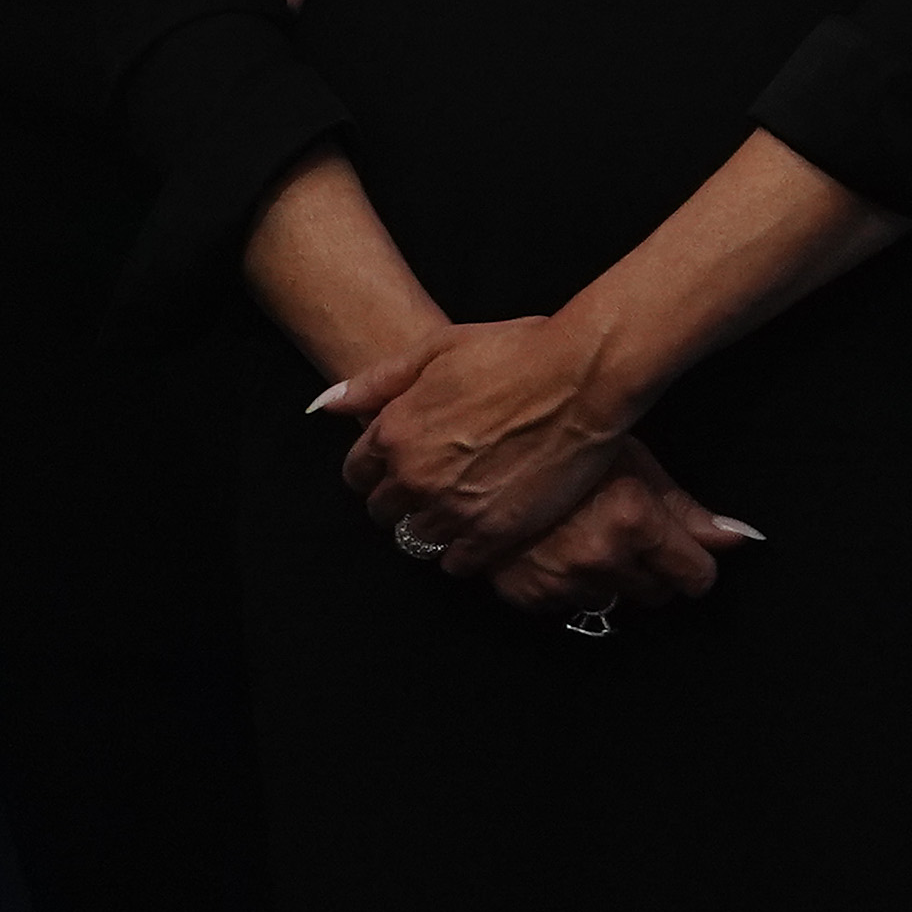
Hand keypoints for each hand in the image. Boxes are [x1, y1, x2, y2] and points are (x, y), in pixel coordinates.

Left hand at [328, 313, 635, 573]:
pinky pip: (458, 563)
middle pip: (384, 512)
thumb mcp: (440, 348)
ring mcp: (454, 508)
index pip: (357, 474)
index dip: (378, 470)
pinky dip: (465, 552)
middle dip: (403, 499)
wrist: (586, 376)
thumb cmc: (518, 351)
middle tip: (437, 485)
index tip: (403, 465)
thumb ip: (377, 381)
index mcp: (394, 432)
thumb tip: (326, 404)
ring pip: (417, 539)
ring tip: (464, 507)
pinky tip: (484, 530)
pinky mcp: (495, 532)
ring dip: (434, 526)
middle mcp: (415, 476)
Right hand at [485, 440, 756, 618]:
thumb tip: (741, 539)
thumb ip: (689, 512)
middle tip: (634, 539)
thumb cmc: (572, 448)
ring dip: (610, 580)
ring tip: (591, 539)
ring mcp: (558, 581)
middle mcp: (598, 557)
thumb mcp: (638, 467)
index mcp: (633, 522)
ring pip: (612, 603)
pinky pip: (567, 606)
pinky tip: (559, 553)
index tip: (691, 558)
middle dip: (655, 572)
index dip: (697, 566)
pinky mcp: (523, 596)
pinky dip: (569, 587)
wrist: (487, 455)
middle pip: (656, 594)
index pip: (694, 577)